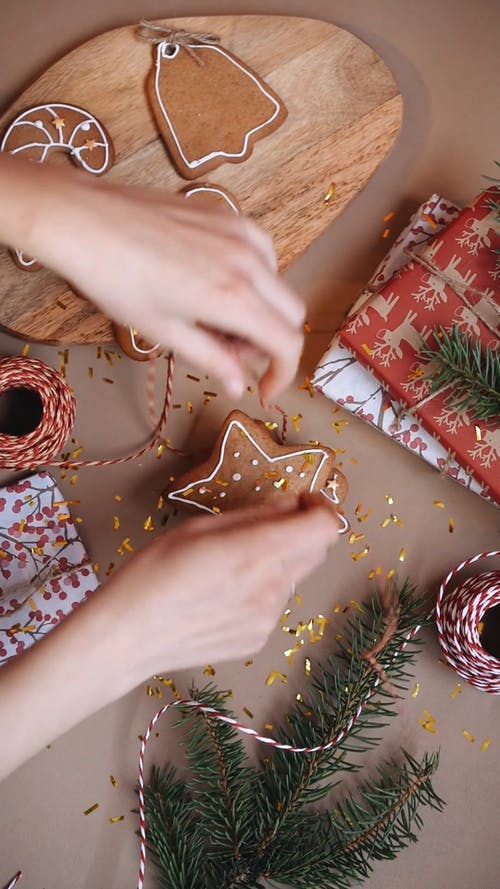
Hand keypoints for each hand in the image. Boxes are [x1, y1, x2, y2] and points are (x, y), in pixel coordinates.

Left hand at [0, 156, 304, 402]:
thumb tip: (238, 385)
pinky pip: (260, 253)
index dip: (284, 374)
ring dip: (260, 309)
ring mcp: (240, 232)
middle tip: (230, 353)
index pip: (288, 342)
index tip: (264, 390)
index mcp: (234, 298)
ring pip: (278, 282)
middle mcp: (248, 262)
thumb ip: (211, 359)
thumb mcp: (164, 331)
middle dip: (270, 342)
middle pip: (292, 313)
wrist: (84, 220)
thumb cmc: (115, 280)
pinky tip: (212, 282)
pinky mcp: (227, 214)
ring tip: (214, 317)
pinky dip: (250, 278)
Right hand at [0, 494, 338, 777]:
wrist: (128, 636)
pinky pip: (275, 604)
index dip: (321, 507)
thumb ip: (254, 515)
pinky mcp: (259, 639)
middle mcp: (273, 587)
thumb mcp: (199, 527)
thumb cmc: (154, 571)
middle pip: (318, 551)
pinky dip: (262, 590)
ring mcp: (269, 618)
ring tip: (231, 565)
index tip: (301, 501)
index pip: (325, 526)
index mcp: (258, 551)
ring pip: (294, 577)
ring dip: (279, 562)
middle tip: (268, 525)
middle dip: (302, 531)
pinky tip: (223, 594)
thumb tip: (291, 503)